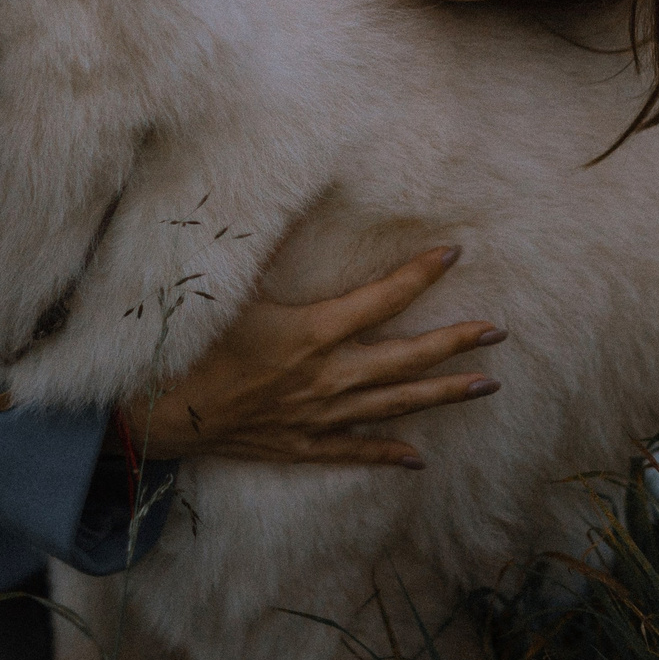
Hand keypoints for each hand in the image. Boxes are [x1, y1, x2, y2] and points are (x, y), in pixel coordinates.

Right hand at [121, 246, 503, 468]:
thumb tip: (295, 201)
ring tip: (486, 385)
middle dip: (455, 343)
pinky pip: (354, 450)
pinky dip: (387, 453)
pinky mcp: (303, 445)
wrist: (161, 416)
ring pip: (396, 406)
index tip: (453, 253)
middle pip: (406, 359)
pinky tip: (419, 457)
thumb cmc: (192, 347)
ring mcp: (319, 416)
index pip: (382, 299)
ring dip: (442, 394)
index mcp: (312, 333)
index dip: (419, 274)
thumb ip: (268, 248)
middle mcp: (326, 378)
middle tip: (497, 332)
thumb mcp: (230, 290)